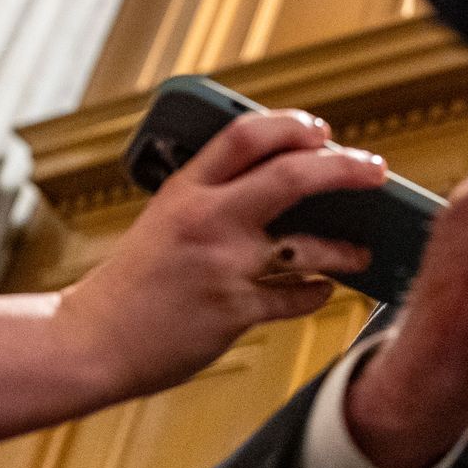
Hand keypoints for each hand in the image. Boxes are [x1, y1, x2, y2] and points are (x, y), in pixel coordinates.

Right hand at [60, 110, 385, 399]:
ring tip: (361, 252)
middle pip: (293, 176)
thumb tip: (279, 186)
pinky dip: (314, 294)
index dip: (292, 125)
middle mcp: (207, 220)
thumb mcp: (162, 222)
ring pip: (310, 246)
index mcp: (184, 190)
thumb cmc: (132, 284)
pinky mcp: (235, 311)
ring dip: (345, 249)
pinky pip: (295, 297)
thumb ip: (211, 201)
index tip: (323, 130)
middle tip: (376, 170)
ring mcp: (224, 266)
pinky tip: (322, 290)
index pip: (245, 135)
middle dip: (345, 168)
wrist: (90, 341)